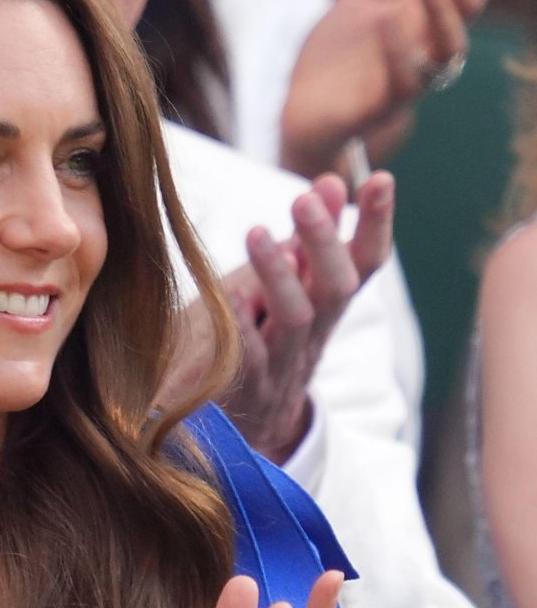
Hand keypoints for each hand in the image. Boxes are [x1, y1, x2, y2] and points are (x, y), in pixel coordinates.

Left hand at [163, 172, 393, 462]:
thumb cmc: (257, 341)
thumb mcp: (285, 286)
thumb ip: (308, 241)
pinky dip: (241, 323)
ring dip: (279, 274)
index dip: (376, 223)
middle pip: (336, 289)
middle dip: (324, 242)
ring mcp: (282, 365)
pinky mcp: (246, 390)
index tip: (380, 179)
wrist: (236, 429)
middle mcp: (312, 336)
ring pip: (295, 320)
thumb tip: (333, 182)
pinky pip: (248, 357)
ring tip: (257, 233)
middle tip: (304, 199)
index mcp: (326, 307)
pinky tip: (227, 291)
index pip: (365, 263)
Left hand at [281, 0, 502, 177]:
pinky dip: (400, 50)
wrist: (301, 108)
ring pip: (449, 47)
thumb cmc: (341, 53)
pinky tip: (386, 20)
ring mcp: (410, 79)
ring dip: (440, 6)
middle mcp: (429, 49)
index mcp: (430, 21)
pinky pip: (406, 83)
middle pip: (469, 8)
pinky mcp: (381, 108)